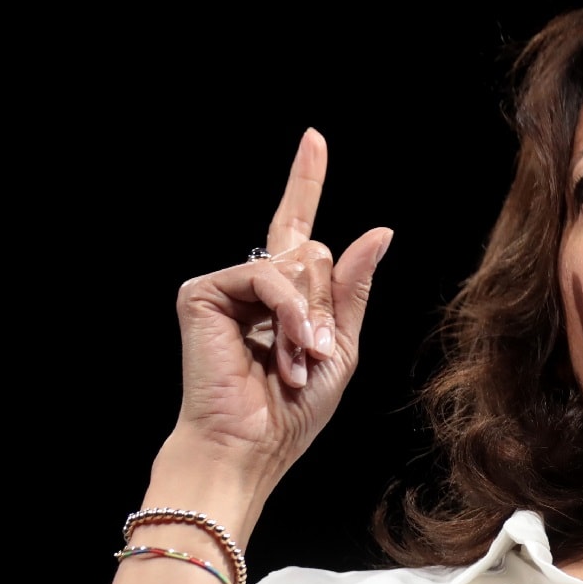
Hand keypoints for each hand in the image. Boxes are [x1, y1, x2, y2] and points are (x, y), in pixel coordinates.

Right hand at [167, 128, 392, 500]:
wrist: (251, 444)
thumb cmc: (294, 408)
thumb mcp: (342, 345)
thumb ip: (353, 287)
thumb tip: (379, 229)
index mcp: (287, 296)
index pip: (300, 230)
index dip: (305, 182)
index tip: (313, 139)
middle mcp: (254, 283)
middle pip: (315, 251)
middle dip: (327, 306)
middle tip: (312, 355)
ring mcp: (227, 285)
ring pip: (297, 261)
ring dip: (311, 318)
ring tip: (298, 361)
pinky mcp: (203, 292)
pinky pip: (269, 274)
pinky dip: (289, 312)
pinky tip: (287, 348)